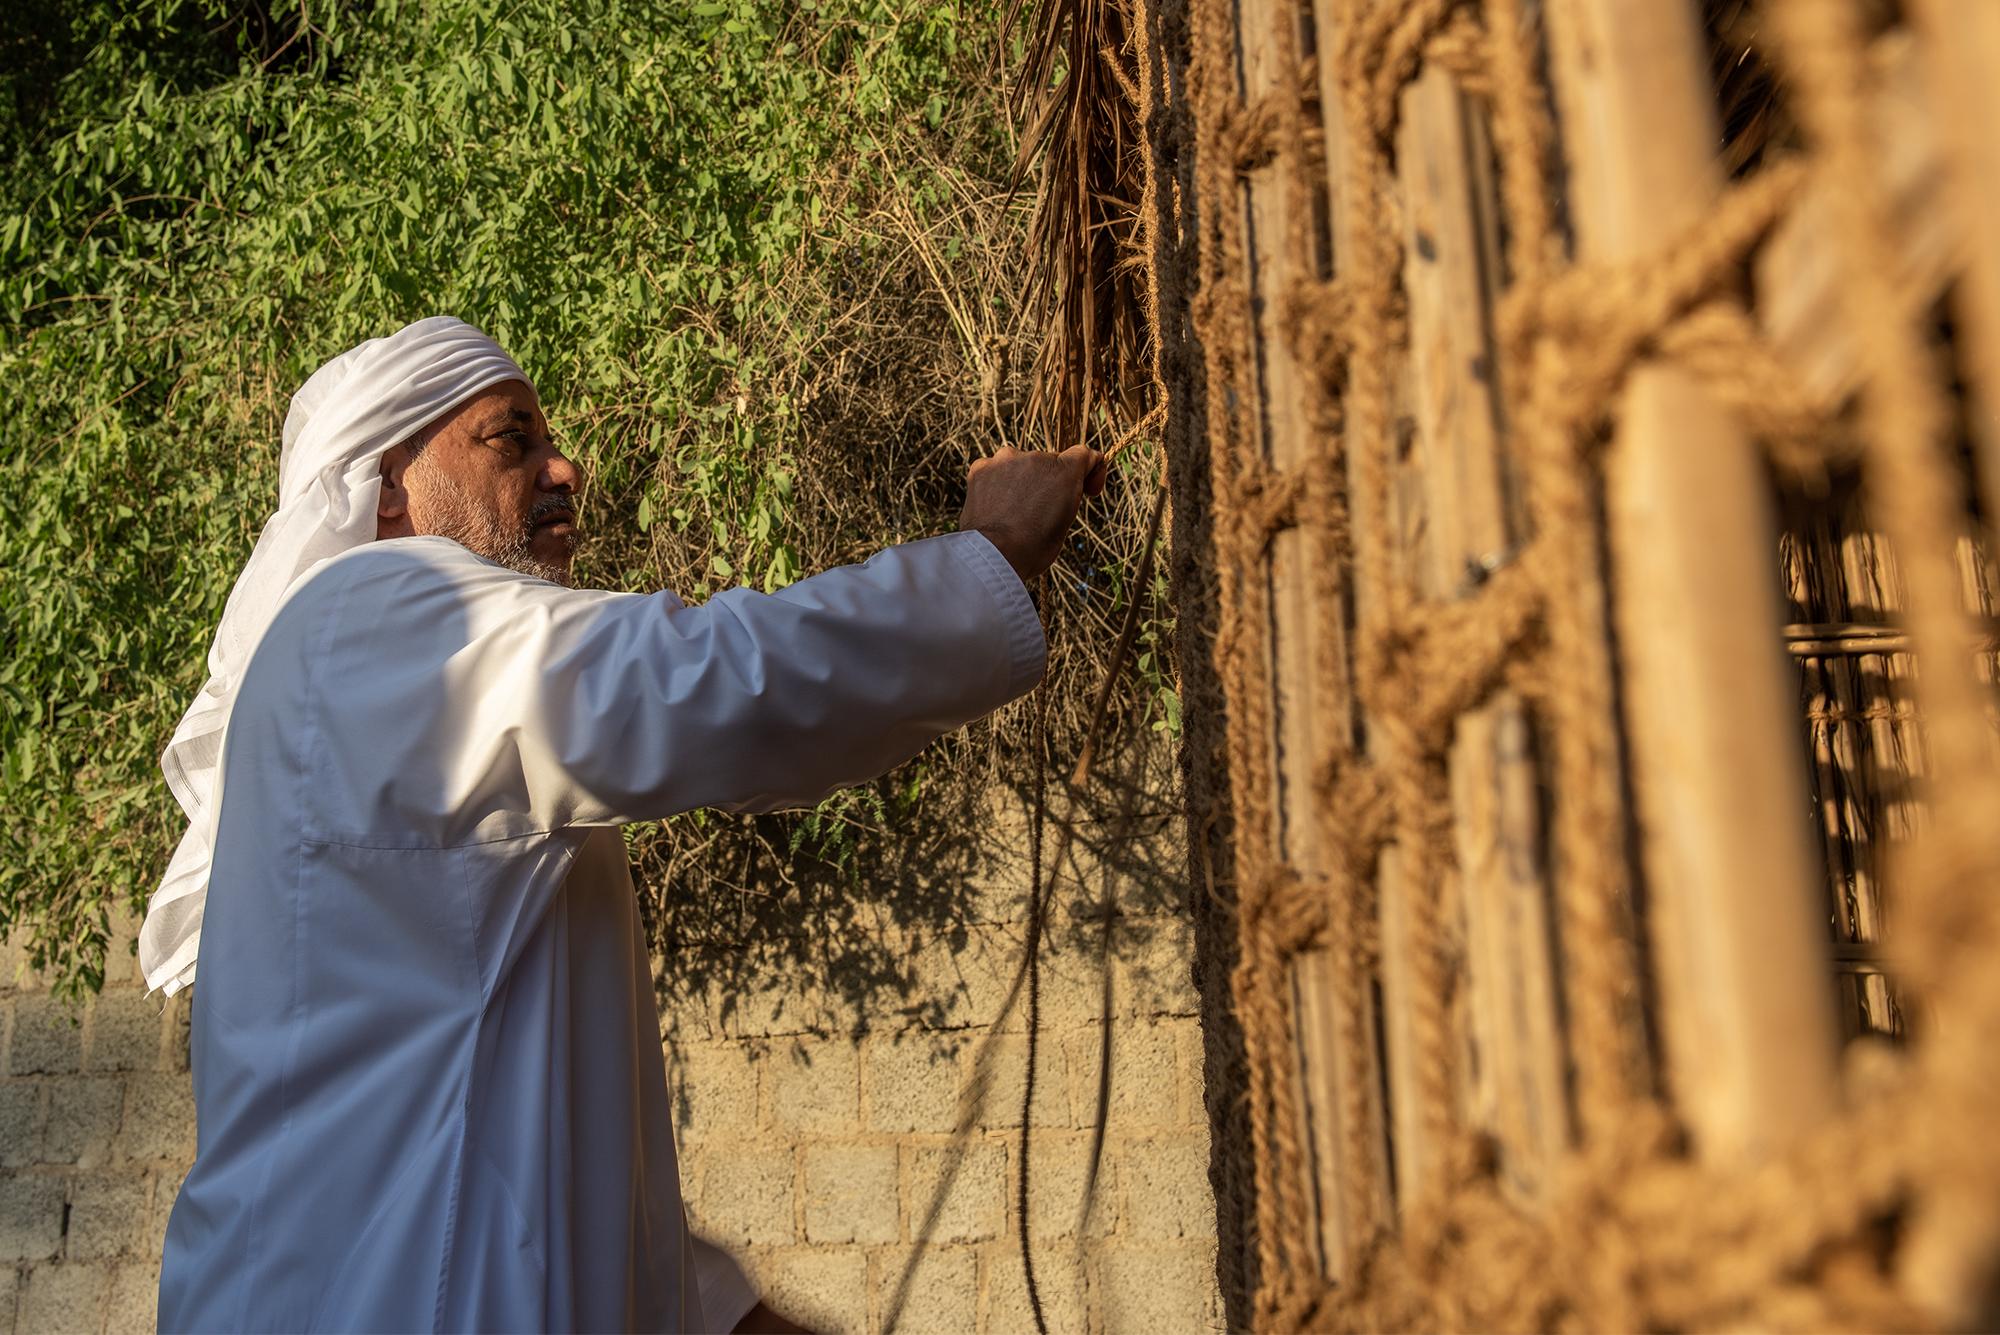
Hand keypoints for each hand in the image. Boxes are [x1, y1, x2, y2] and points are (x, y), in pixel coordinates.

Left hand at [958, 444, 1108, 582]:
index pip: (1083, 455)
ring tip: (1013, 512)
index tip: (1085, 490)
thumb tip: (1057, 490)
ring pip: (1019, 465)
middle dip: (1047, 482)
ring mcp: (1006, 459)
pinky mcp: (982, 467)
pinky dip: (996, 484)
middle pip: (1048, 463)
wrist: (996, 554)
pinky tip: (996, 507)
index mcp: (1065, 471)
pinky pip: (994, 470)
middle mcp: (1037, 457)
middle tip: (1038, 512)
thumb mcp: (1065, 521)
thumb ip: (1068, 495)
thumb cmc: (1035, 546)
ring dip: (1021, 481)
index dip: (1088, 472)